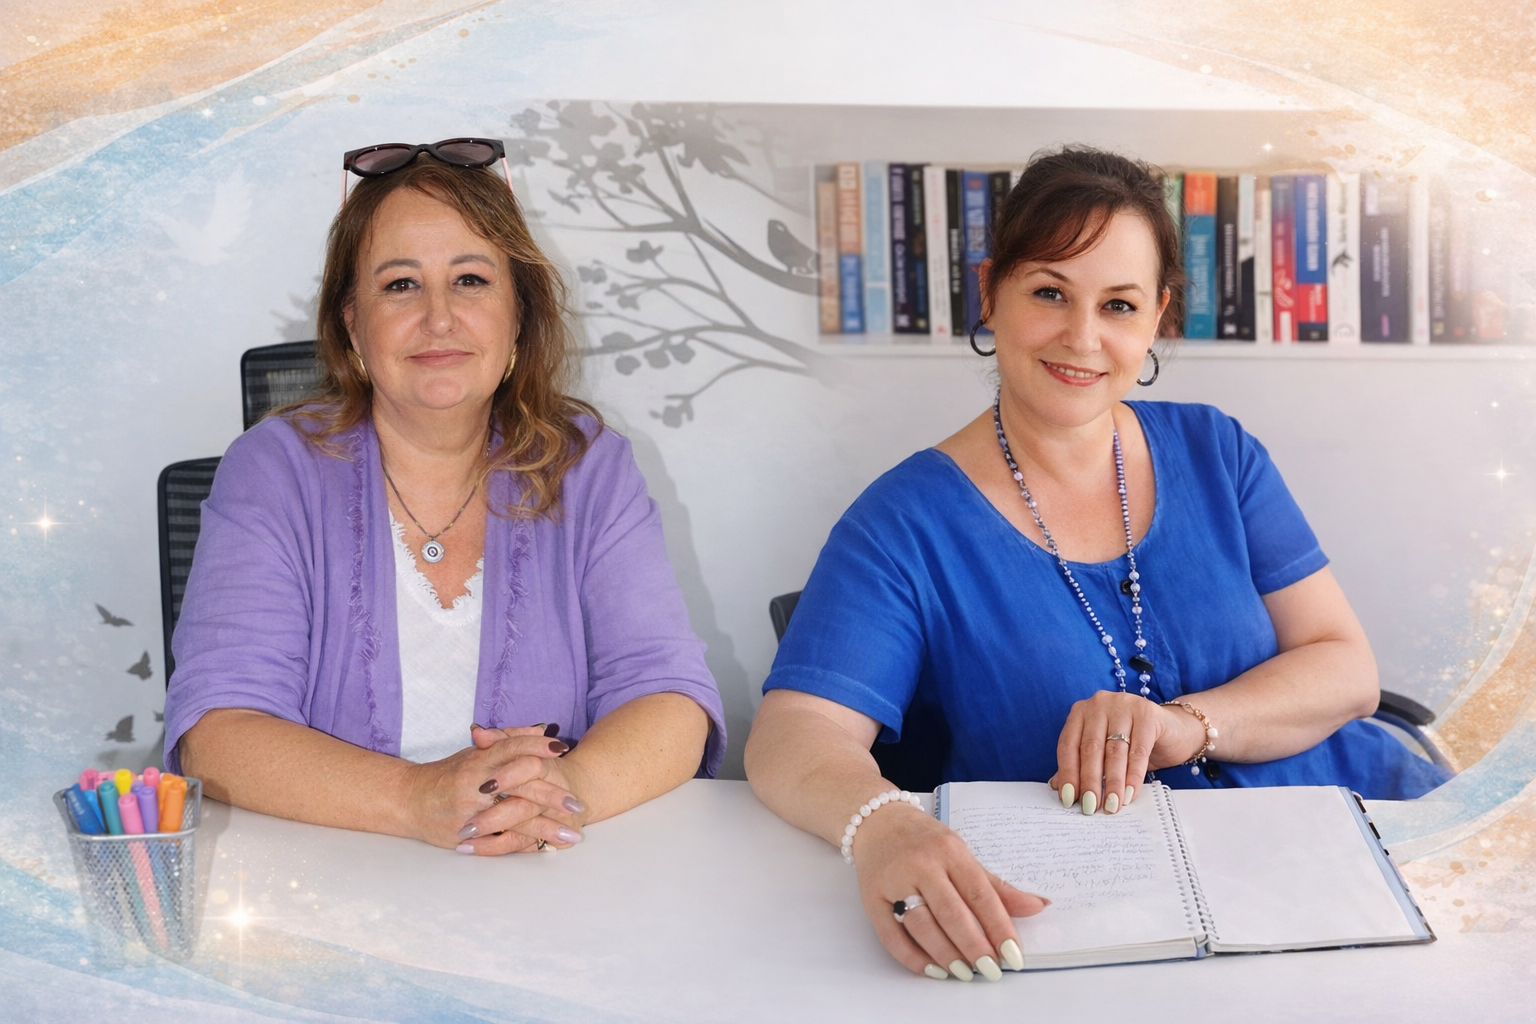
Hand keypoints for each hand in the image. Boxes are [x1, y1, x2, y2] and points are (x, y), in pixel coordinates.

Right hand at [401, 725, 580, 853]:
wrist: (406, 800)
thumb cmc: (446, 776)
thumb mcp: (474, 753)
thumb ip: (507, 740)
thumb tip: (540, 730)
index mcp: (479, 760)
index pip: (512, 747)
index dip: (538, 746)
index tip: (564, 749)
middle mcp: (476, 782)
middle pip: (520, 785)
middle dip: (552, 796)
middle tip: (578, 805)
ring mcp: (471, 809)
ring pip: (515, 817)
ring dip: (545, 827)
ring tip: (571, 835)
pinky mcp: (466, 833)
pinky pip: (499, 839)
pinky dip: (524, 844)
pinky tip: (545, 849)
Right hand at [852, 802, 1047, 979]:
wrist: (877, 821)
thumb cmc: (926, 841)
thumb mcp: (963, 855)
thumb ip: (997, 886)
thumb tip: (1038, 905)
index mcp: (950, 851)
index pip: (980, 894)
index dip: (999, 928)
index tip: (1014, 956)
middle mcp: (922, 864)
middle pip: (952, 913)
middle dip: (974, 946)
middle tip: (990, 970)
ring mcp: (894, 880)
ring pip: (922, 926)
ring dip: (946, 954)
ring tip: (964, 973)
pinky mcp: (872, 897)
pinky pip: (891, 935)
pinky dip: (912, 957)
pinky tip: (932, 969)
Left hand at [1049, 692, 1204, 813]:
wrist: (1173, 732)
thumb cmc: (1132, 744)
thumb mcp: (1103, 753)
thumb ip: (1080, 765)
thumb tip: (1057, 787)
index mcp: (1081, 712)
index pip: (1068, 745)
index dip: (1068, 774)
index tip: (1068, 799)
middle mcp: (1099, 704)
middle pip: (1090, 748)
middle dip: (1090, 781)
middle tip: (1090, 807)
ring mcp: (1124, 705)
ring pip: (1114, 750)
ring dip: (1112, 782)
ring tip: (1111, 805)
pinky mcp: (1148, 714)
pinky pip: (1138, 751)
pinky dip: (1133, 776)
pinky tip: (1130, 794)